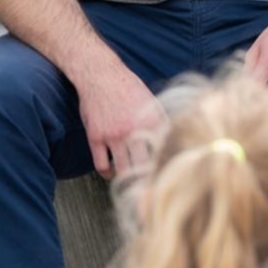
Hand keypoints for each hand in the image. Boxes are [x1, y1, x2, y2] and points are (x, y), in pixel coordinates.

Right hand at [77, 63, 164, 179]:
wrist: (100, 74)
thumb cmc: (127, 86)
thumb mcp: (151, 102)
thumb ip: (161, 123)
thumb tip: (172, 140)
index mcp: (153, 121)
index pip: (164, 153)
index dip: (166, 170)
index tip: (167, 181)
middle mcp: (134, 130)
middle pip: (145, 167)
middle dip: (148, 182)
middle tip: (150, 193)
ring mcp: (114, 135)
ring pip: (123, 170)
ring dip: (128, 179)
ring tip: (132, 183)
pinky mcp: (96, 137)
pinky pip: (101, 165)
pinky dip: (107, 172)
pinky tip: (111, 170)